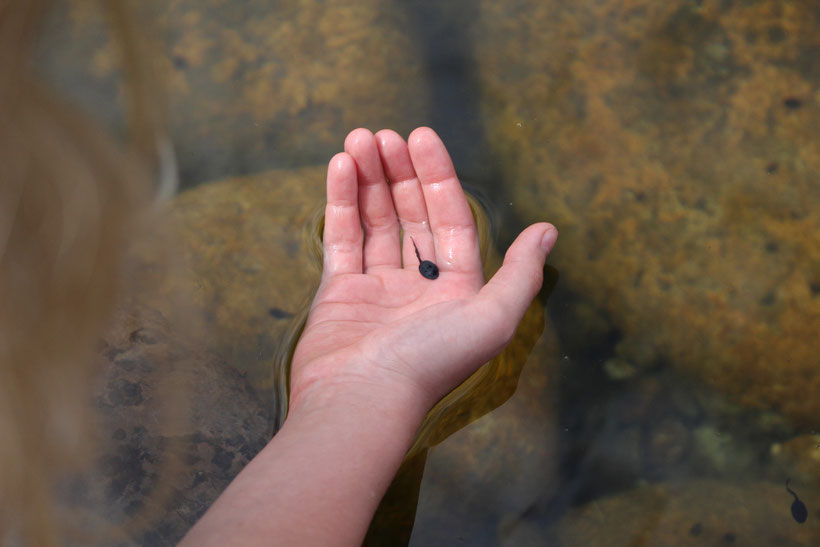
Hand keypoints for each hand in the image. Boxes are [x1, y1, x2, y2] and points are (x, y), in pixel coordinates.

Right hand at [289, 127, 556, 416]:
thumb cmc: (430, 361)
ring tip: (358, 138)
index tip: (420, 137)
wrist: (361, 400)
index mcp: (458, 290)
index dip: (437, 176)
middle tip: (384, 133)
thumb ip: (520, 273)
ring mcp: (377, 288)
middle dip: (399, 173)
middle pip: (411, 215)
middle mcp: (419, 287)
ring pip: (375, 221)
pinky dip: (341, 201)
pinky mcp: (339, 292)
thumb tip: (547, 230)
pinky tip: (341, 165)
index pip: (450, 219)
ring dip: (369, 178)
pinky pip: (342, 238)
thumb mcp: (492, 317)